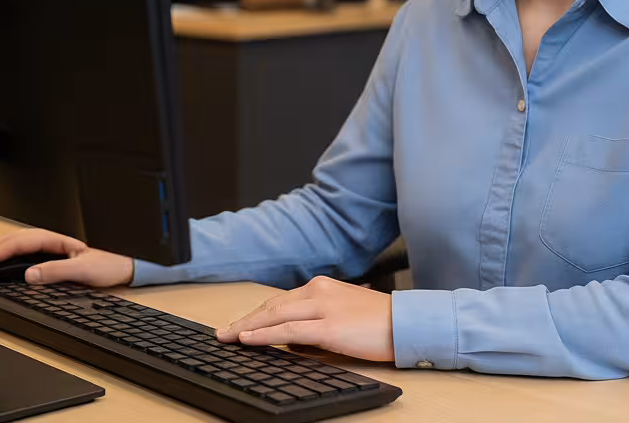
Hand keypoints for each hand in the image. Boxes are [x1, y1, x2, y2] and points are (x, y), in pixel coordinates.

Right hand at [0, 229, 133, 287]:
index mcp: (57, 241)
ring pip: (16, 244)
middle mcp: (51, 241)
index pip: (20, 243)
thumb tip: (28, 275)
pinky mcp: (51, 257)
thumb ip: (56, 272)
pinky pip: (22, 252)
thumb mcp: (84, 271)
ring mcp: (50, 248)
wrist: (125, 268)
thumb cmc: (109, 266)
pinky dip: (5, 254)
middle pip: (14, 240)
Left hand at [215, 276, 393, 361]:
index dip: (254, 314)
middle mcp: (318, 291)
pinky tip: (248, 340)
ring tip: (227, 338)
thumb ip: (314, 323)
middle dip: (244, 320)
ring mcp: (322, 307)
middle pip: (271, 306)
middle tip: (222, 333)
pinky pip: (288, 330)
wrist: (406, 323)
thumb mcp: (341, 315)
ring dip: (247, 327)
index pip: (279, 301)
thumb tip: (289, 342)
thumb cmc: (378, 323)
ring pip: (274, 315)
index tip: (237, 325)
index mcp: (320, 286)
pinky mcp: (329, 326)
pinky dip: (264, 335)